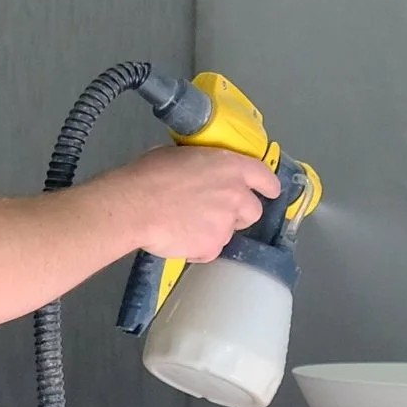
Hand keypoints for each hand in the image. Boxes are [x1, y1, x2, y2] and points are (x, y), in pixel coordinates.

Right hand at [109, 142, 279, 262]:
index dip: (268, 186)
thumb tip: (198, 172)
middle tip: (216, 212)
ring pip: (229, 232)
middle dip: (240, 213)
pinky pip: (210, 250)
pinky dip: (198, 248)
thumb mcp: (181, 156)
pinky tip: (179, 238)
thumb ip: (202, 166)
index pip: (264, 176)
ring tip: (187, 224)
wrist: (136, 205)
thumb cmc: (151, 174)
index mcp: (231, 166)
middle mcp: (236, 195)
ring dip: (214, 230)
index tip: (270, 191)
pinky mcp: (213, 246)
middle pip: (253, 211)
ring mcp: (227, 224)